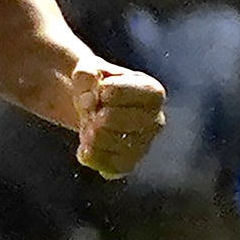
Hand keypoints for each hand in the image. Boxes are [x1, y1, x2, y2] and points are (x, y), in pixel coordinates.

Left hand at [71, 60, 165, 177]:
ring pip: (113, 145)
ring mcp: (144, 145)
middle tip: (89, 112)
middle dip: (95, 114)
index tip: (101, 90)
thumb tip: (90, 99)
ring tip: (86, 128)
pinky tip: (84, 148)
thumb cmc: (95, 85)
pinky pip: (111, 168)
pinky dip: (92, 157)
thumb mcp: (89, 70)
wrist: (90, 107)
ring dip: (90, 136)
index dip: (112, 90)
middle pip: (116, 118)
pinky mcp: (129, 164)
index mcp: (152, 92)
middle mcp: (155, 121)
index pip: (139, 92)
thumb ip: (87, 75)